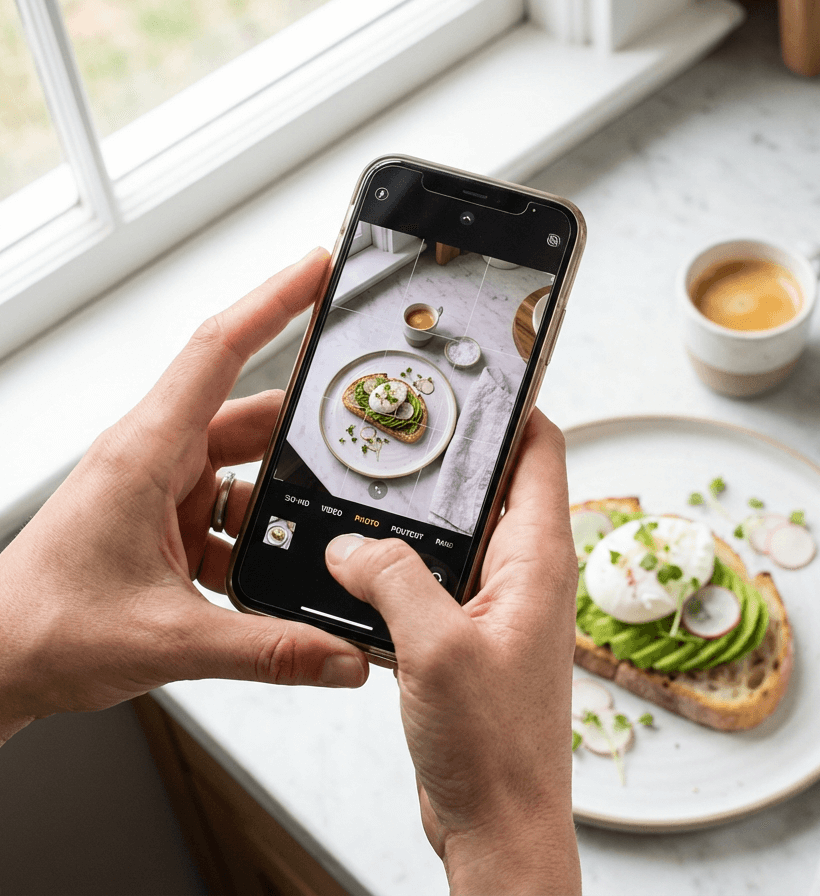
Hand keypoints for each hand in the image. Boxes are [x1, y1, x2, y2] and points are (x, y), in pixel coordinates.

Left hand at [0, 248, 368, 743]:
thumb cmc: (40, 629)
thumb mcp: (170, 641)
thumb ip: (270, 650)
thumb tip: (342, 656)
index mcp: (145, 453)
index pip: (220, 350)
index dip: (275, 300)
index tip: (319, 269)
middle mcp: (153, 459)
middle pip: (250, 416)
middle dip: (308, 428)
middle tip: (362, 432)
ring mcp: (157, 491)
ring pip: (243, 470)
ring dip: (282, 498)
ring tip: (326, 525)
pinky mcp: (160, 523)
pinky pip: (228, 512)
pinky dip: (257, 537)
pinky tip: (277, 573)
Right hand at [325, 410, 580, 894]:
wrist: (498, 824)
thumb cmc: (495, 749)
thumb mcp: (436, 650)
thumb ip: (392, 582)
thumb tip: (351, 546)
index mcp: (538, 560)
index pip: (541, 452)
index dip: (514, 406)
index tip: (476, 372)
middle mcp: (524, 574)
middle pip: (492, 487)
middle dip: (447, 458)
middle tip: (396, 426)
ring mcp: (495, 607)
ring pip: (455, 537)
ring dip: (414, 521)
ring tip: (364, 490)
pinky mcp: (466, 639)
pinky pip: (432, 584)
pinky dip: (397, 572)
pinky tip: (354, 570)